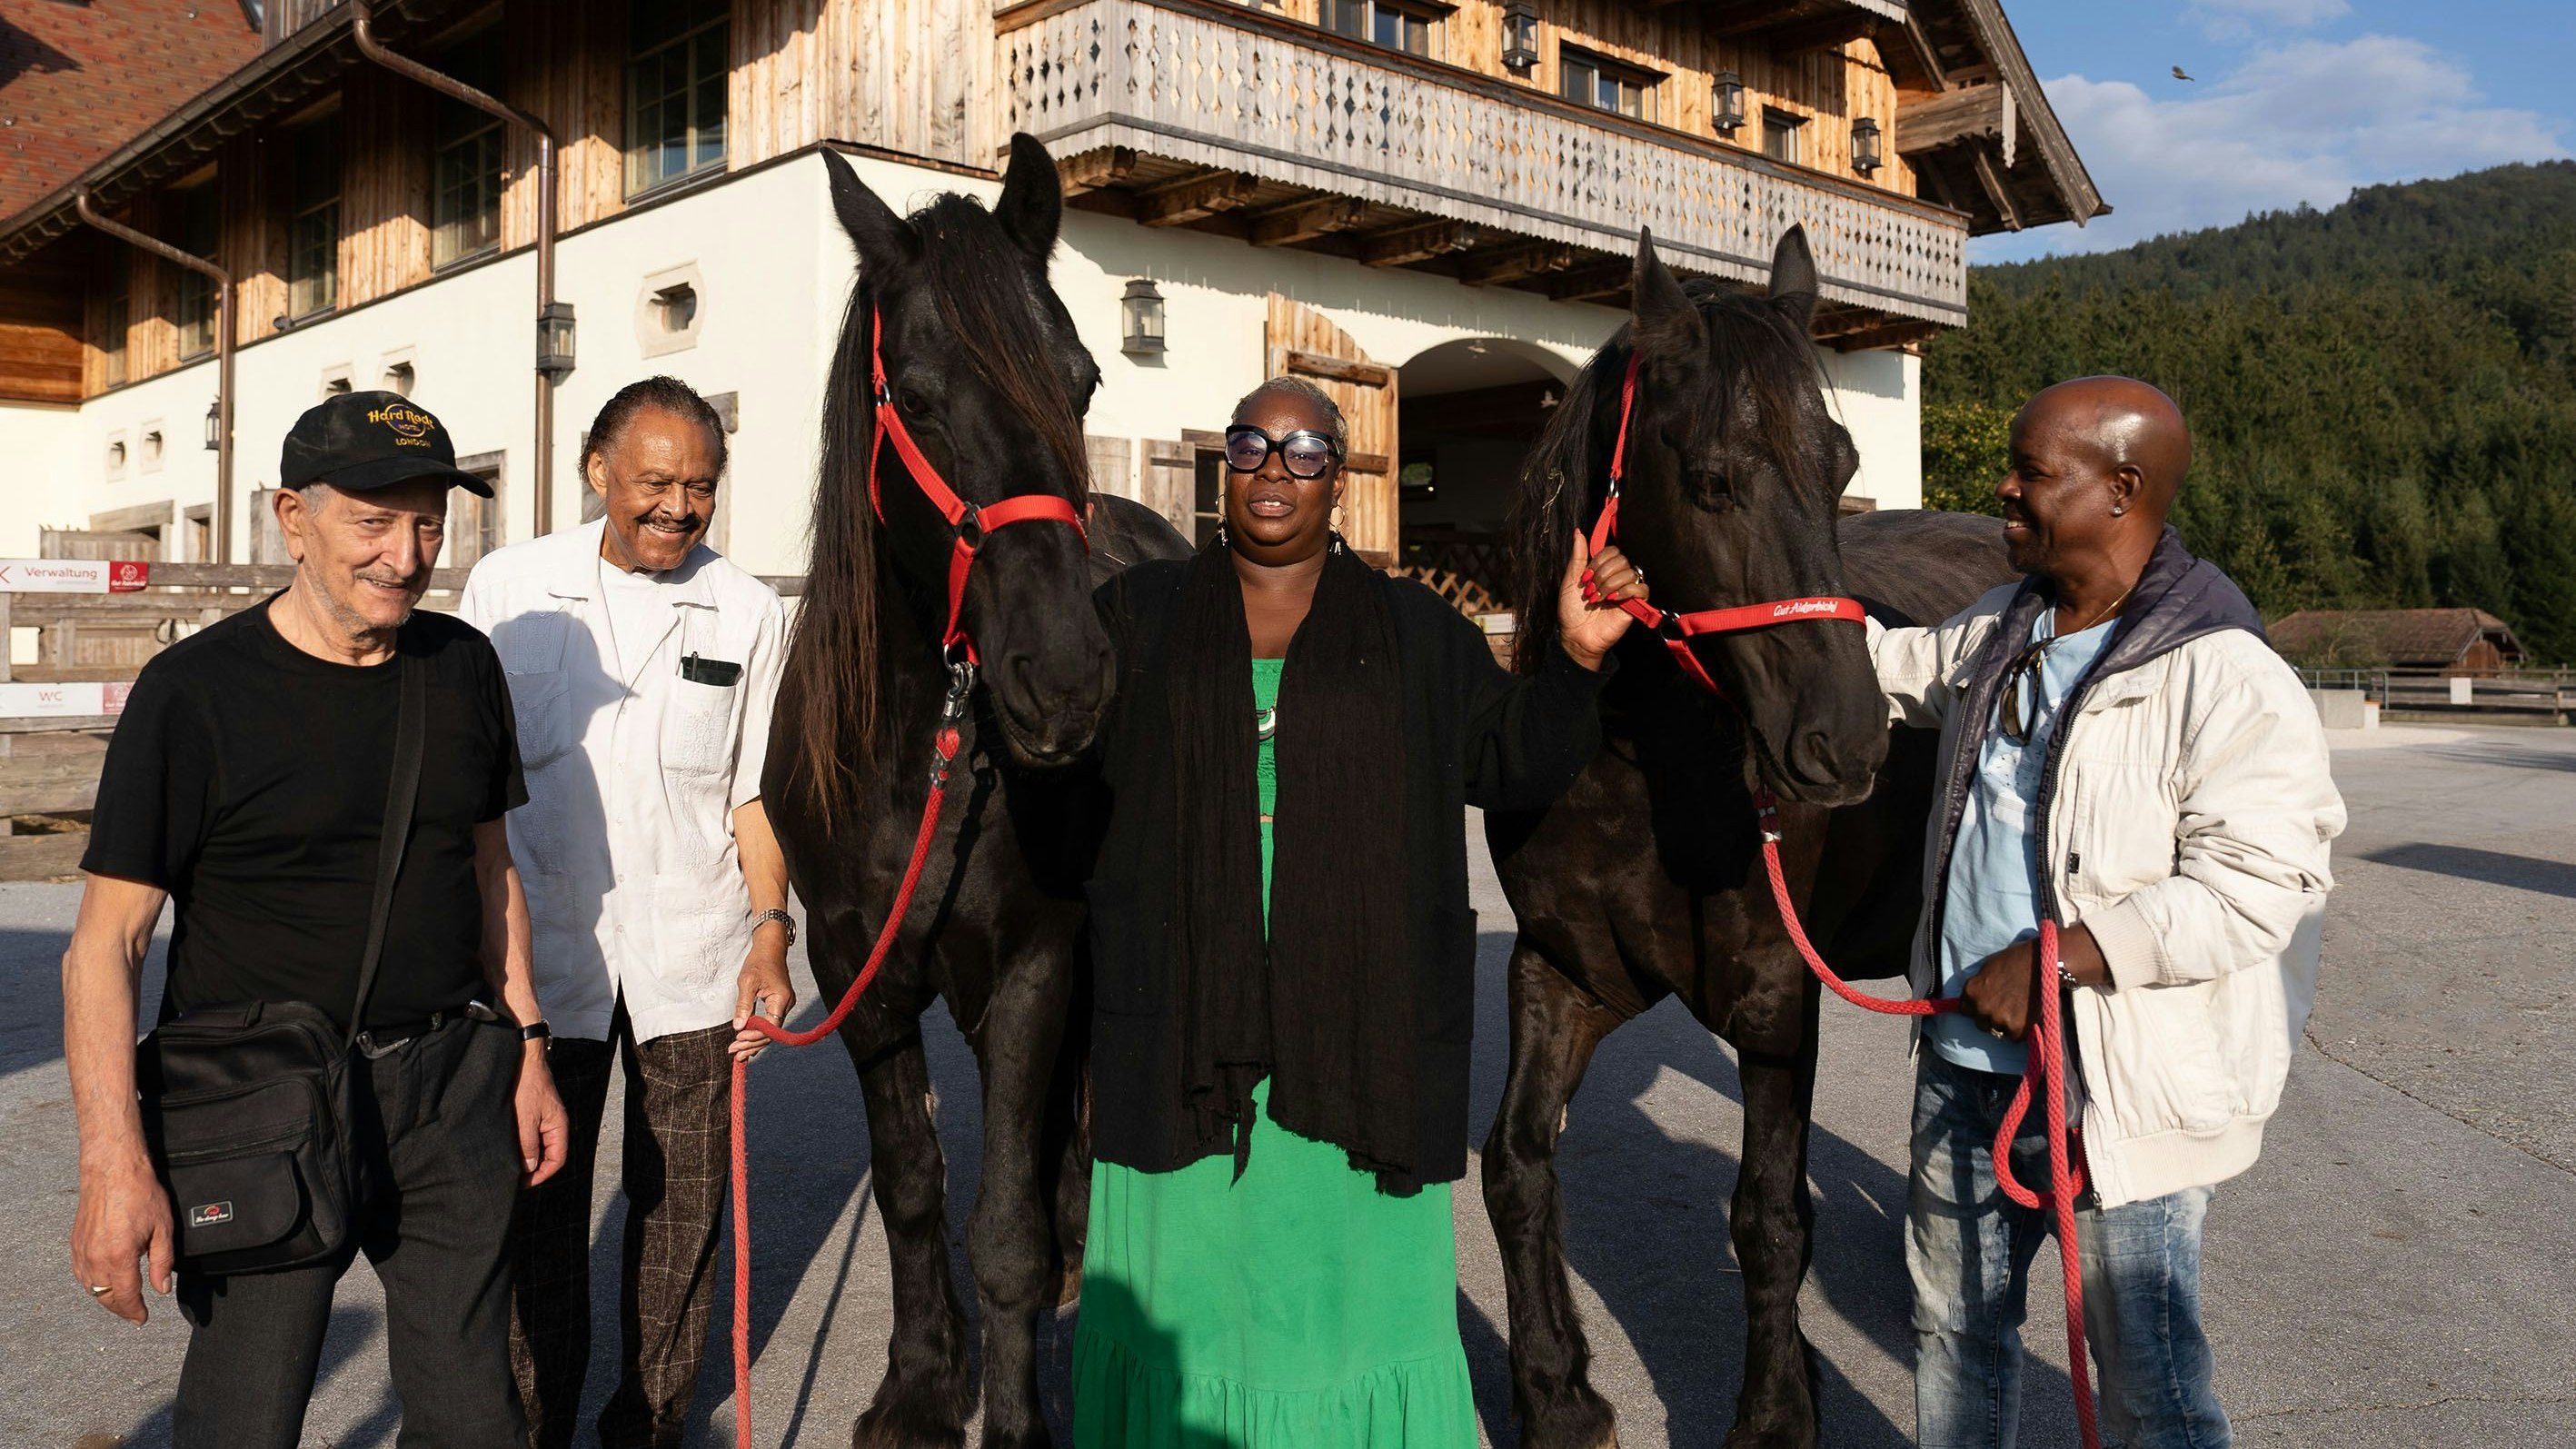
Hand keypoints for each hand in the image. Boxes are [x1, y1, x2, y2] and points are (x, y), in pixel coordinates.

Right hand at [71, 1150, 172, 1324]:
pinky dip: (92, 1284)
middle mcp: (96, 1258)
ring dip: (106, 1299)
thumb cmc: (139, 1193)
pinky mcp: (75, 1243)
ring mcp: (82, 1251)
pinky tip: (104, 1283)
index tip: (142, 1319)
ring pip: (91, 1288)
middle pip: (105, 1297)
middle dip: (121, 1309)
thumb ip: (162, 1262)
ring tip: (122, 1301)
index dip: (135, 1312)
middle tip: (134, 1314)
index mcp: (119, 1257)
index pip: (126, 1297)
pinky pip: (81, 1274)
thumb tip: (162, 1288)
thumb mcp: (163, 1229)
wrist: (112, 1170)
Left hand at [515, 1047, 568, 1186]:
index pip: (557, 1160)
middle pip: (548, 1155)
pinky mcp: (533, 1114)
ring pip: (537, 1146)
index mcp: (558, 1127)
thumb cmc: (527, 1085)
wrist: (522, 1059)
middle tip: (513, 1177)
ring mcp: (543, 1119)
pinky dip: (521, 1145)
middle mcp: (554, 1125)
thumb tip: (529, 1168)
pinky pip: (530, 1136)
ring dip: (525, 1156)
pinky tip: (507, 1147)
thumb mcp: (526, 1119)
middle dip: (532, 1168)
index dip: (542, 1175)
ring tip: (508, 1163)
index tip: (523, 1183)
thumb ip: (528, 1145)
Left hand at [731, 939, 795, 1063]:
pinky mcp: (778, 1006)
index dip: (755, 1035)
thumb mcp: (746, 981)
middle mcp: (786, 1005)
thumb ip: (743, 1005)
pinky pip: (769, 1024)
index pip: (771, 1026)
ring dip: (754, 1042)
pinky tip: (747, 1043)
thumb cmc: (758, 962)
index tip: (738, 1038)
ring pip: (770, 1031)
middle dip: (752, 1044)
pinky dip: (758, 1034)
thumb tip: (738, 1026)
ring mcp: (784, 1006)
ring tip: (738, 1053)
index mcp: (781, 999)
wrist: (770, 948)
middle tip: (734, 1052)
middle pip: (771, 1033)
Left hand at [1558, 534, 1649, 670]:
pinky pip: (1642, 589)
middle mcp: (1618, 578)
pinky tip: (1613, 599)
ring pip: (1630, 572)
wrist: (1575, 635)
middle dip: (1602, 573)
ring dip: (1610, 584)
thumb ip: (1577, 557)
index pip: (1612, 550)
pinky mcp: (1636, 605)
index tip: (1586, 577)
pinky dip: (1626, 591)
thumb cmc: (1572, 611)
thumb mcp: (1570, 580)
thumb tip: (1578, 533)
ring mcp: (1627, 591)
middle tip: (1591, 590)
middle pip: (1622, 559)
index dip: (1599, 561)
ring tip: (1598, 598)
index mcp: (1604, 570)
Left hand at [1961, 940, 2038, 1041]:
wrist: (2043, 964)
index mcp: (1971, 991)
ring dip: (2006, 1025)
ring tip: (2018, 1011)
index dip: (1977, 1008)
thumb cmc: (2016, 961)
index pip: (1965, 1010)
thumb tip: (1975, 996)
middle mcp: (1981, 1007)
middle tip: (2006, 1008)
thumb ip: (1979, 985)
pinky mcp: (2017, 1028)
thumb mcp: (1988, 968)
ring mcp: (1998, 1019)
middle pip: (1981, 1024)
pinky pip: (2015, 1037)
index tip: (1987, 1006)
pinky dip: (2021, 1031)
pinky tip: (2027, 1017)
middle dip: (1991, 1018)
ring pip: (1998, 1031)